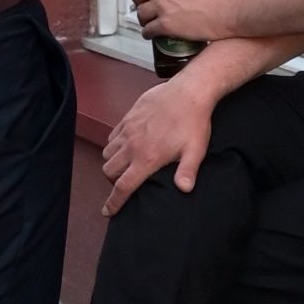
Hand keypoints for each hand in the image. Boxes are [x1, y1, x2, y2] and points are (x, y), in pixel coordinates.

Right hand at [101, 75, 216, 215]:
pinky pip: (112, 135)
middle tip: (125, 183)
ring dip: (112, 162)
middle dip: (113, 181)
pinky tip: (127, 145)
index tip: (107, 212)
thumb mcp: (196, 150)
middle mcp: (132, 145)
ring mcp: (128, 130)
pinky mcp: (128, 117)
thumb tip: (184, 190)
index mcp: (147, 158)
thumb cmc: (194, 122)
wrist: (188, 91)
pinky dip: (114, 144)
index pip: (123, 186)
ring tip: (125, 165)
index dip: (113, 202)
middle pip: (109, 171)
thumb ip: (188, 171)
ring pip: (107, 153)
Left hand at [128, 0, 234, 42]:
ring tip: (149, 21)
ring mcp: (162, 7)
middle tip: (145, 4)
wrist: (230, 11)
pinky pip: (147, 30)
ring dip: (144, 18)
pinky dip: (149, 33)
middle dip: (139, 0)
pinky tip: (153, 34)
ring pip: (139, 13)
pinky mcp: (166, 25)